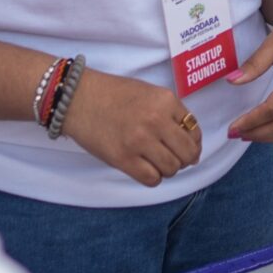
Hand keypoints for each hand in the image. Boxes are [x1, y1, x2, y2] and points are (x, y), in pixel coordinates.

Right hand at [67, 68, 203, 188]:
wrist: (78, 98)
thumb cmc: (114, 94)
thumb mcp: (150, 93)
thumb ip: (172, 115)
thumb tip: (193, 149)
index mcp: (166, 101)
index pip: (194, 131)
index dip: (193, 143)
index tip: (185, 146)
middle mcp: (156, 120)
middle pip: (187, 153)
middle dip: (184, 159)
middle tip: (173, 157)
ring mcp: (139, 141)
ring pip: (171, 168)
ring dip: (167, 169)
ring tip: (155, 160)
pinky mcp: (123, 159)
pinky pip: (151, 179)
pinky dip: (153, 177)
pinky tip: (144, 167)